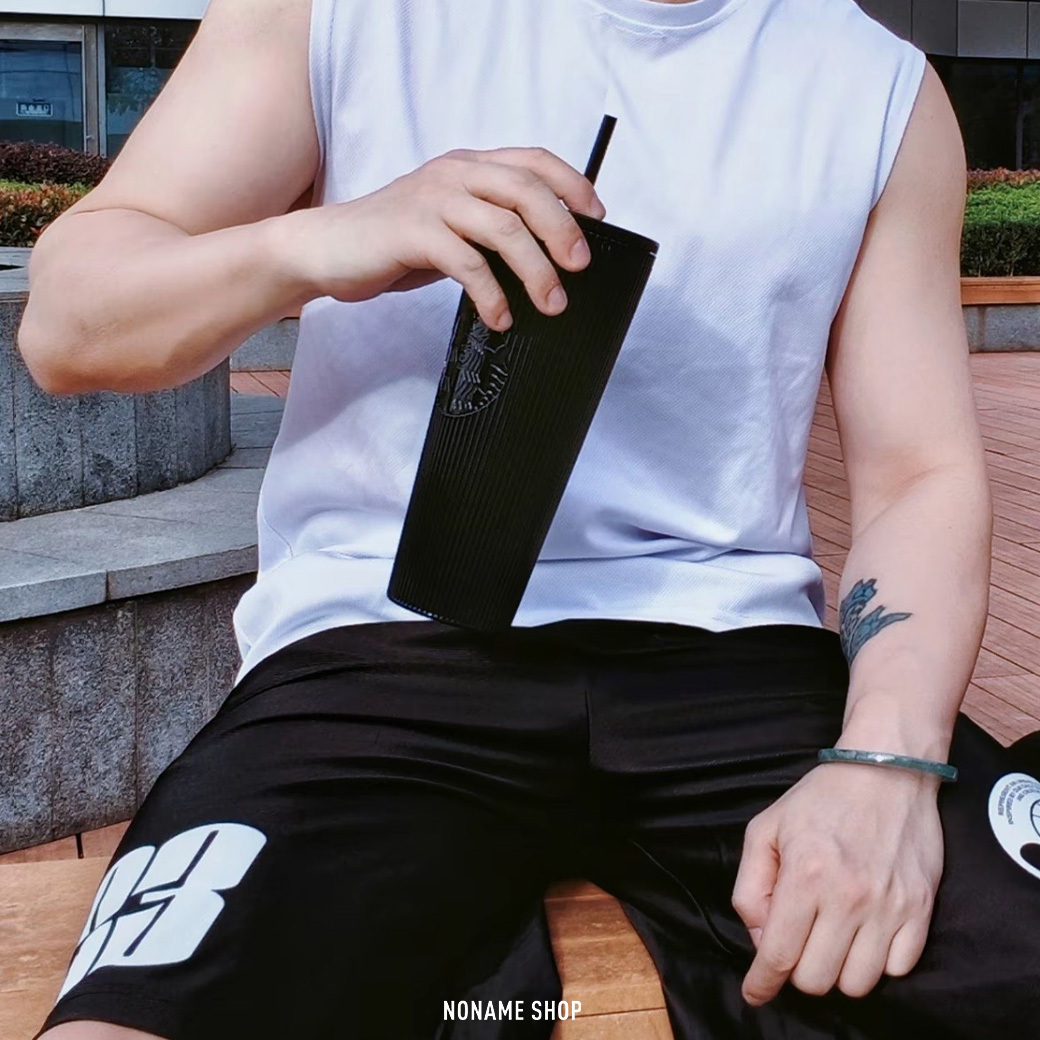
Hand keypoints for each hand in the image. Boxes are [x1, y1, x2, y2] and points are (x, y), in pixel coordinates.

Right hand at [281, 146, 606, 329]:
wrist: (328, 248)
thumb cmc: (394, 241)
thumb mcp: (450, 224)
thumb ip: (490, 226)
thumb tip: (546, 255)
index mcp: (469, 166)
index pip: (534, 161)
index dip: (572, 185)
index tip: (597, 217)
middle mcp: (455, 173)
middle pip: (527, 192)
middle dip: (562, 231)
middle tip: (579, 268)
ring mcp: (433, 200)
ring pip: (504, 227)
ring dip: (535, 270)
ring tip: (550, 304)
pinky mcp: (413, 232)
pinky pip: (467, 263)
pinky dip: (491, 294)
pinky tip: (500, 317)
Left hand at [731, 762, 943, 1004]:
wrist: (886, 770)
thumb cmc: (820, 798)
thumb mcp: (765, 828)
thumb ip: (751, 886)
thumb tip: (760, 938)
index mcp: (806, 875)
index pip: (779, 953)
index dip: (763, 982)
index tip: (755, 993)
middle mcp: (849, 897)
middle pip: (817, 979)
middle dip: (799, 969)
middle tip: (798, 941)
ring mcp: (890, 906)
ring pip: (858, 983)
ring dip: (838, 969)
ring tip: (832, 936)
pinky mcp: (921, 908)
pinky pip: (898, 969)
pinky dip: (877, 961)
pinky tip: (865, 932)